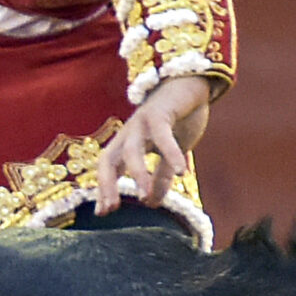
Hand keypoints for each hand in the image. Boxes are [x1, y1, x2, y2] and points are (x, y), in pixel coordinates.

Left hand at [95, 75, 213, 216]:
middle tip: (111, 208)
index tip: (103, 212)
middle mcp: (130, 133)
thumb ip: (160, 175)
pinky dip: (172, 154)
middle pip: (109, 159)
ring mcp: (143, 121)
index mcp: (128, 142)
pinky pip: (163, 136)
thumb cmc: (178, 118)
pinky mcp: (161, 112)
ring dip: (137, 174)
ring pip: (132, 149)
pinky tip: (182, 173)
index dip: (104, 188)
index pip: (109, 168)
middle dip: (107, 184)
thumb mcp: (169, 153)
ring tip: (145, 197)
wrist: (192, 82)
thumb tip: (152, 202)